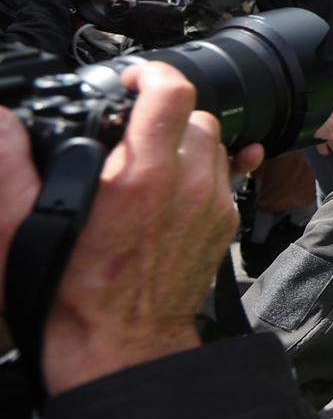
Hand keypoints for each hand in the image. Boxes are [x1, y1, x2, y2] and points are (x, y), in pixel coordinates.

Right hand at [0, 62, 256, 396]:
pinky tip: (175, 182)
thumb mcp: (23, 227)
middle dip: (163, 115)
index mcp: (142, 176)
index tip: (133, 79)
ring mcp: (211, 204)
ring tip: (147, 161)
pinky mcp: (222, 224)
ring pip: (213, 144)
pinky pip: (224, 176)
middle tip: (131, 130)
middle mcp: (187, 184)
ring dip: (184, 142)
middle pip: (195, 115)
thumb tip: (2, 122)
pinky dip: (201, 170)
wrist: (118, 345)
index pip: (171, 93)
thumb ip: (12, 166)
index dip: (152, 73)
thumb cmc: (73, 293)